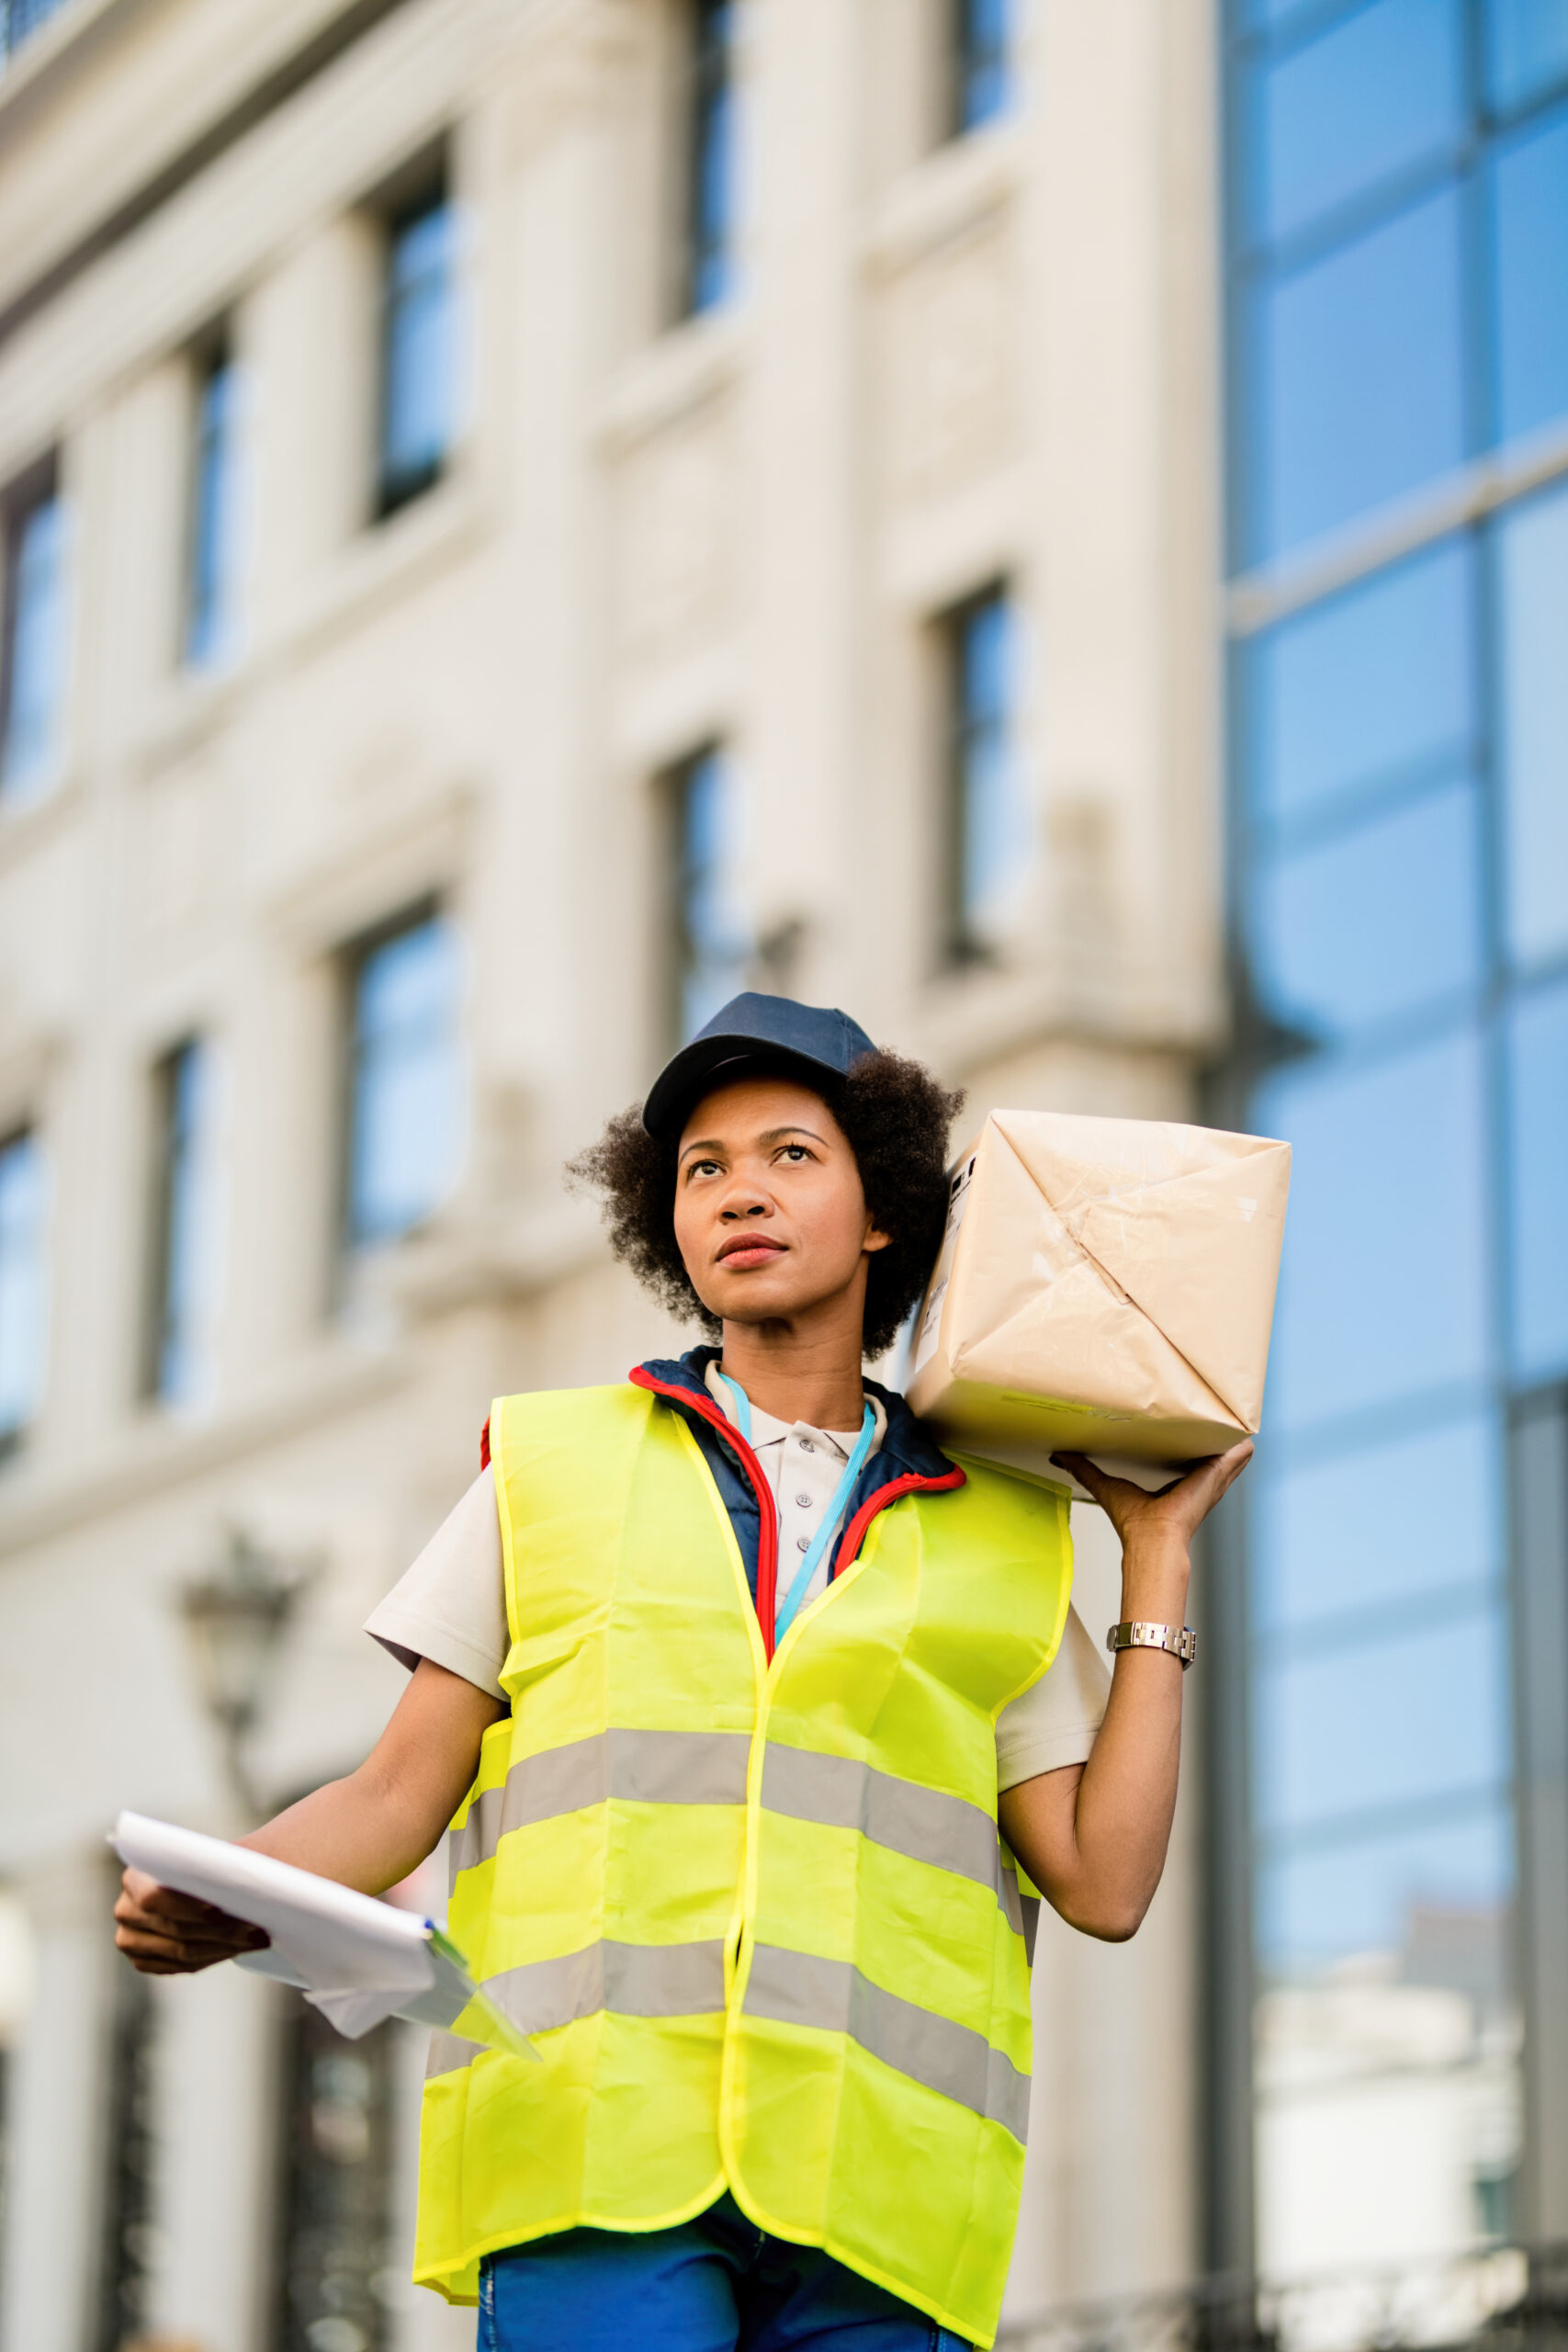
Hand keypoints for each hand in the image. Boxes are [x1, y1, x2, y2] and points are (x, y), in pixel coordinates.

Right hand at [113, 1866, 269, 1975]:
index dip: (187, 1907)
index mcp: (135, 1877)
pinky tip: (239, 1947)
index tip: (221, 1910)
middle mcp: (126, 1909)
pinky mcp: (143, 1960)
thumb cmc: (208, 1866)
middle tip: (256, 1929)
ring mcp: (130, 1939)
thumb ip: (214, 1865)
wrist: (201, 1885)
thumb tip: (239, 1873)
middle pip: (173, 1928)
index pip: (154, 1898)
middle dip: (219, 1930)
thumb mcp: (210, 1858)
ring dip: (223, 1945)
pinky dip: (213, 1956)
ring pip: (180, 1951)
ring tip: (256, 1938)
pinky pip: (180, 1966)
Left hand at [1051, 1442, 1253, 1554]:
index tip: (1189, 1432)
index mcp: (1174, 1488)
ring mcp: (1207, 1484)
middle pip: (1207, 1461)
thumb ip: (1085, 1470)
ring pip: (1223, 1462)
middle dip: (1214, 1444)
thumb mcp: (1107, 1485)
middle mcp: (1193, 1487)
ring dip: (1229, 1448)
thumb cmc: (1134, 1522)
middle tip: (1220, 1423)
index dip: (1187, 1449)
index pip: (1184, 1465)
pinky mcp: (1213, 1479)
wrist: (1153, 1538)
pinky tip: (1246, 1441)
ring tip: (1237, 1428)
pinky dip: (1238, 1453)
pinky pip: (1230, 1462)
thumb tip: (1061, 1456)